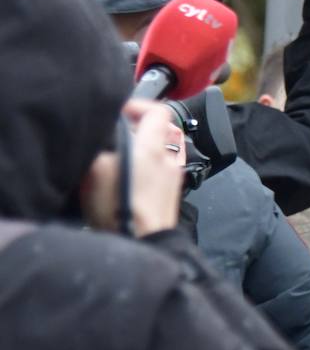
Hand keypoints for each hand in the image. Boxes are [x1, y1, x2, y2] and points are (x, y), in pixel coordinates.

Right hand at [80, 100, 184, 236]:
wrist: (141, 243)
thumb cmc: (118, 207)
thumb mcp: (96, 168)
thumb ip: (104, 142)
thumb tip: (107, 130)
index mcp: (154, 147)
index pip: (159, 111)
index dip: (139, 106)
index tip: (120, 112)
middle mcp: (170, 159)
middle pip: (166, 128)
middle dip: (144, 126)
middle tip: (121, 132)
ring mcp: (174, 177)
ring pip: (167, 148)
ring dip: (150, 146)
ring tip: (125, 154)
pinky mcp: (172, 194)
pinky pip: (165, 168)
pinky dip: (153, 164)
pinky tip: (134, 175)